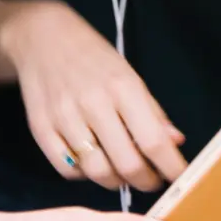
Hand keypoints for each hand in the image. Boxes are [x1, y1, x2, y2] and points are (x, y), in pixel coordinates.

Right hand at [0, 0, 186, 191]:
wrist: (42, 38)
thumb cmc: (93, 58)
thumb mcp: (130, 76)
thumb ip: (152, 112)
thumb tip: (175, 144)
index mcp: (122, 88)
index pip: (153, 141)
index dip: (171, 168)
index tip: (180, 180)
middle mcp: (93, 104)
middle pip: (127, 164)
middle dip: (145, 181)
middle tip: (151, 181)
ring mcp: (64, 118)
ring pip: (97, 172)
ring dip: (117, 182)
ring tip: (123, 174)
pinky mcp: (41, 129)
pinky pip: (68, 170)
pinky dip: (85, 176)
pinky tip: (93, 164)